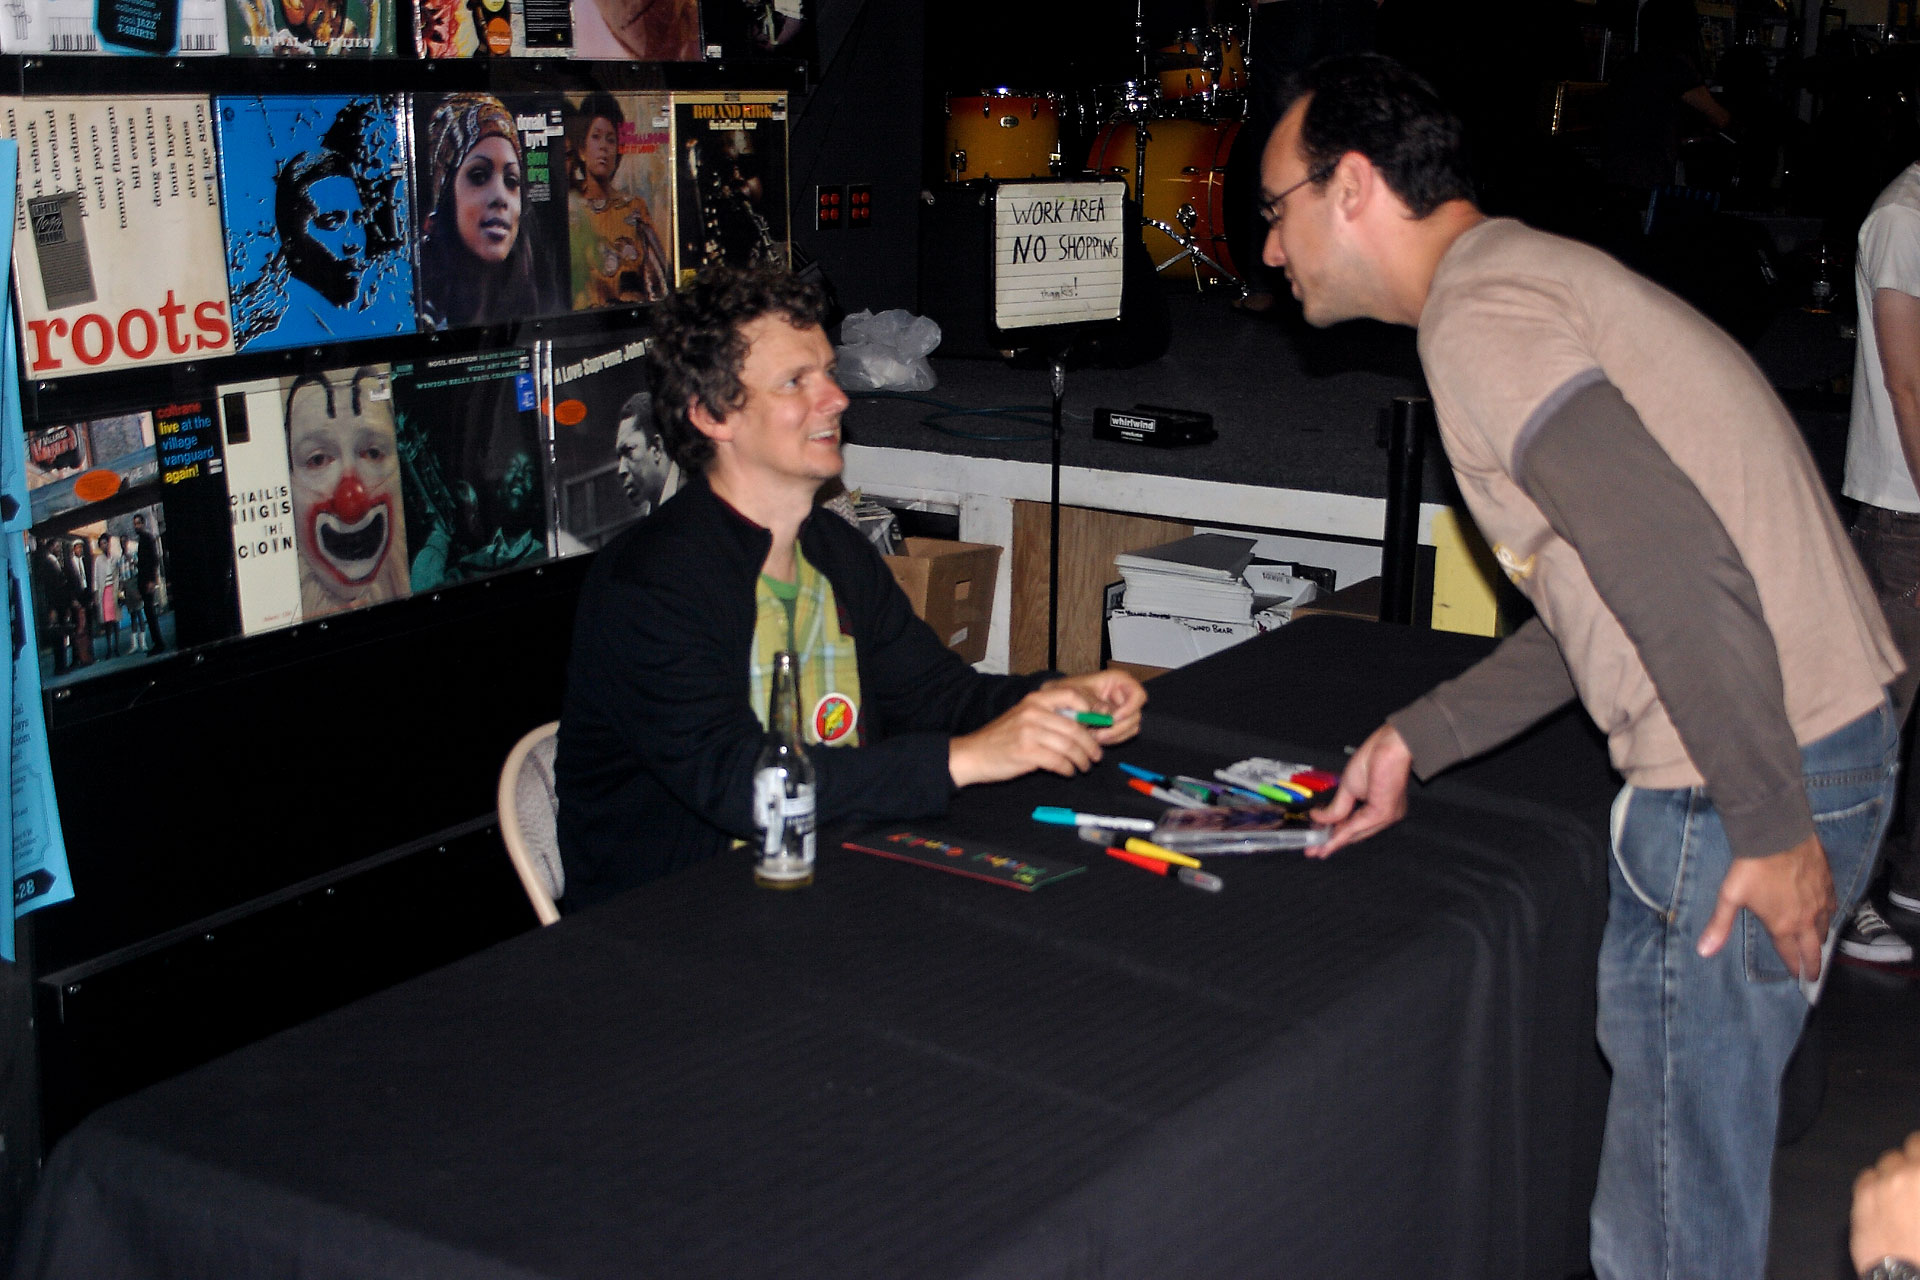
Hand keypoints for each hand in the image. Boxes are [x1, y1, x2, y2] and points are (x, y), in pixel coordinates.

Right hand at [949, 687, 1102, 786]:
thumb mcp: (1023, 717)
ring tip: (1085, 766)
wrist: (972, 754)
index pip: (1071, 696)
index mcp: (1034, 700)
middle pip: (1075, 727)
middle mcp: (1033, 712)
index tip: (1097, 725)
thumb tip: (1083, 725)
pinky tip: (1068, 772)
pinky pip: (1058, 761)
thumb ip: (1049, 717)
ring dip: (1082, 759)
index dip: (1089, 709)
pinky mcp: (1026, 753)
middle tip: (1097, 755)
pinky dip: (1068, 769)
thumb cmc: (1000, 738)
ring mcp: (1029, 732)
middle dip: (1090, 744)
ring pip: (1069, 746)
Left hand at [1039, 669, 1147, 744]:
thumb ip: (1089, 700)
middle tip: (1098, 735)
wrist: (1056, 703)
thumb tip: (1106, 713)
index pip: (1138, 694)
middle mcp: (1124, 696)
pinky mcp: (1118, 724)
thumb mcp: (1073, 692)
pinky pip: (1123, 736)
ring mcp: (1122, 711)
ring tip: (1092, 737)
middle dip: (1117, 728)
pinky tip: (1094, 738)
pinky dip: (1111, 740)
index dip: (1130, 708)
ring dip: (1113, 736)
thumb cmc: (1065, 691)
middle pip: (1135, 716)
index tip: (1114, 718)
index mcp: (1118, 681)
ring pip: (1131, 728)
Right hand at [1308, 723, 1412, 856]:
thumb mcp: (1348, 787)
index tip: (1318, 838)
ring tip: (1316, 849)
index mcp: (1377, 805)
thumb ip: (1336, 808)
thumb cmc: (1377, 756)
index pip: (1353, 823)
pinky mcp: (1382, 813)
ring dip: (1333, 842)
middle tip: (1314, 849)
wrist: (1390, 746)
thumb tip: (1319, 817)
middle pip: (1353, 833)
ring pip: (1354, 833)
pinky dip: (1340, 836)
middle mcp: (1383, 813)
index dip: (1334, 832)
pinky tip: (1327, 842)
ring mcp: (1384, 815)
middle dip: (1331, 841)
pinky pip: (1356, 828)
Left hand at [1695, 834, 1835, 980]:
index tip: (1798, 977)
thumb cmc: (1751, 868)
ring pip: (1826, 927)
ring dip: (1821, 939)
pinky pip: (1833, 905)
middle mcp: (1806, 918)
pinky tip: (1828, 914)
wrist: (1777, 836)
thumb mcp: (1730, 897)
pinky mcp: (1828, 884)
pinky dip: (1830, 914)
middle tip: (1815, 975)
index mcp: (1783, 926)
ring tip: (1819, 945)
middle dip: (1814, 964)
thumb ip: (1720, 926)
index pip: (1791, 954)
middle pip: (1814, 948)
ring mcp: (1820, 901)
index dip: (1794, 967)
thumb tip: (1704, 952)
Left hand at [1853, 1131, 1919, 1273]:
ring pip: (1888, 1160)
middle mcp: (1909, 1174)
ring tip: (1902, 1192)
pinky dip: (1875, 1183)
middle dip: (1916, 1159)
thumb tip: (1918, 1177)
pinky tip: (1883, 1200)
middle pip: (1911, 1146)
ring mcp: (1883, 1183)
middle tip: (1916, 1177)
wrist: (1911, 1279)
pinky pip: (1867, 1176)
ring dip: (1896, 1171)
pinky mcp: (1862, 1196)